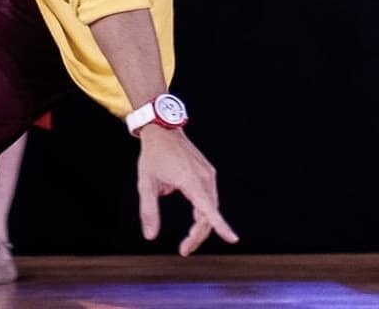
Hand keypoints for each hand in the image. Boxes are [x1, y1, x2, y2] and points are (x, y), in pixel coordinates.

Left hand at [137, 127, 238, 254]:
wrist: (162, 129)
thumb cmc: (153, 154)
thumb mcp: (145, 183)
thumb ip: (148, 211)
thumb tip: (150, 237)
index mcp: (190, 179)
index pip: (208, 208)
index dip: (221, 226)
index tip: (233, 239)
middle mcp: (204, 177)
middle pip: (209, 214)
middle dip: (198, 235)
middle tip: (184, 250)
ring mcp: (208, 174)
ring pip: (211, 207)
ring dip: (202, 225)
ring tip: (187, 241)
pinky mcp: (208, 173)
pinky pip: (210, 198)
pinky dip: (204, 212)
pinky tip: (194, 219)